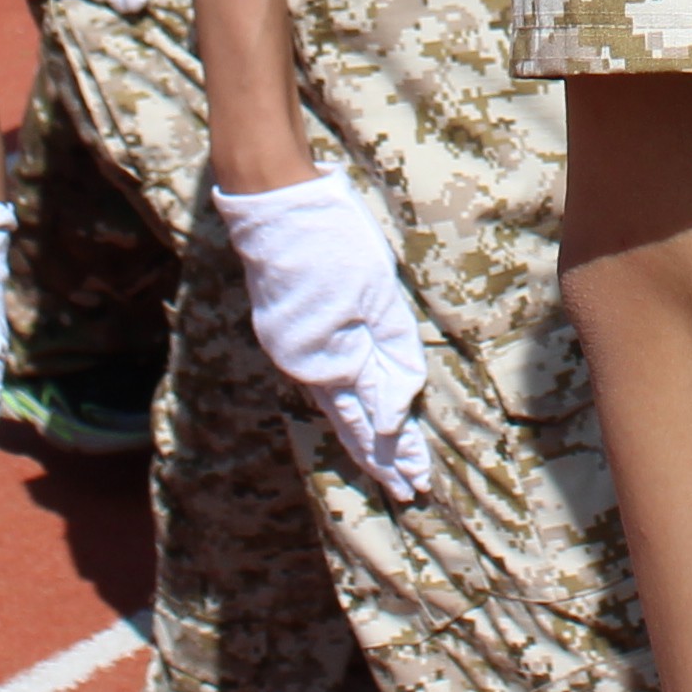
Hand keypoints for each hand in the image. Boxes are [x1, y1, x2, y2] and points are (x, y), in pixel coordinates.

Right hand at [215, 166, 430, 499]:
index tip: (418, 485)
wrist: (274, 200)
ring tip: (388, 463)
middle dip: (382, 457)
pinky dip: (345, 401)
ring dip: (365, 432)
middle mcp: (304, 365)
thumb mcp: (377, 297)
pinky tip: (356, 409)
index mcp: (326, 362)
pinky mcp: (288, 329)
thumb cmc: (333, 242)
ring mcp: (292, 347)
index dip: (397, 454)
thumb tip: (394, 415)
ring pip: (336, 401)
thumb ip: (390, 357)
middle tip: (408, 491)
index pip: (371, 424)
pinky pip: (322, 376)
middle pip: (351, 421)